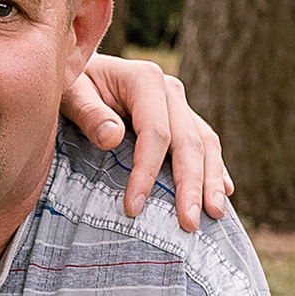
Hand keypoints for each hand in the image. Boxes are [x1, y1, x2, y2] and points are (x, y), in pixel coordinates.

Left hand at [59, 54, 232, 230]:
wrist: (79, 72)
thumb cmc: (70, 85)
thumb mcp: (70, 94)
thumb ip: (89, 114)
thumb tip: (113, 137)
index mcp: (144, 80)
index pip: (155, 132)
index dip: (147, 172)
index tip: (133, 208)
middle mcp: (169, 90)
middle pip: (188, 142)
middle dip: (190, 185)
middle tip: (189, 223)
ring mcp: (179, 105)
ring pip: (205, 144)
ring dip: (211, 181)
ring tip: (214, 214)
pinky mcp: (182, 120)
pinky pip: (205, 145)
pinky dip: (215, 169)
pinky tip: (224, 191)